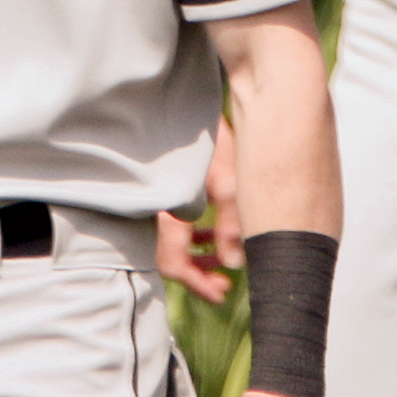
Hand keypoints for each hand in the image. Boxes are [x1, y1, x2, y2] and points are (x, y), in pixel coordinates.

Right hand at [156, 116, 242, 301]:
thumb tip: (235, 263)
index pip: (173, 264)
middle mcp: (161, 208)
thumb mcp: (230, 182)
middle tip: (226, 284)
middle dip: (199, 275)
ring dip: (199, 256)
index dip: (197, 286)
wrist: (193, 103)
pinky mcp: (169, 190)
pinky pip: (176, 224)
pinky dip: (195, 235)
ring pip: (174, 242)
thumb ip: (233, 226)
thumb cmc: (212, 139)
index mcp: (172, 211)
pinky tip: (213, 233)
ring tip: (223, 261)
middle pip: (171, 257)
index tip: (222, 294)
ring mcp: (163, 200)